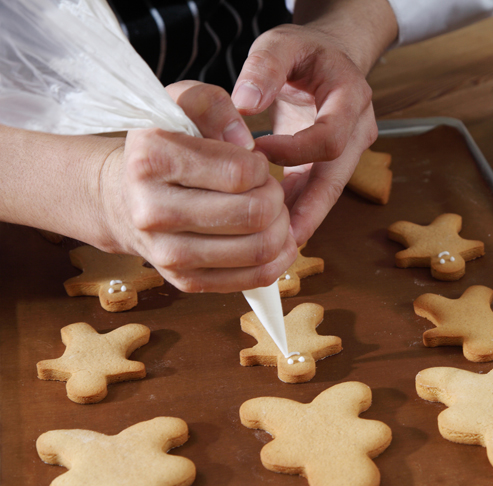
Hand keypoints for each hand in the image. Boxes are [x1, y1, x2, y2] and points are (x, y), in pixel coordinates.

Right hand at [98, 81, 297, 292]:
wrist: (122, 199)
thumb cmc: (163, 147)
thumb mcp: (180, 106)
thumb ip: (215, 107)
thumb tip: (247, 144)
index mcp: (151, 160)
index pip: (240, 172)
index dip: (261, 166)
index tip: (252, 163)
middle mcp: (153, 211)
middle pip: (255, 214)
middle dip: (275, 198)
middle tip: (266, 188)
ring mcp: (168, 254)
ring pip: (260, 249)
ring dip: (281, 228)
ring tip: (269, 212)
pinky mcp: (186, 281)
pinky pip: (255, 278)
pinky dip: (278, 259)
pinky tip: (275, 239)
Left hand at [231, 16, 391, 244]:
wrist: (332, 57)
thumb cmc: (305, 51)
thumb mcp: (282, 43)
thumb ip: (264, 67)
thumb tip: (244, 104)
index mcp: (351, 98)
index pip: (329, 138)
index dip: (295, 150)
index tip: (257, 152)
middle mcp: (358, 129)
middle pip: (337, 179)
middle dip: (311, 211)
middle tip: (283, 240)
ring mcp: (350, 150)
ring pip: (329, 192)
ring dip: (304, 218)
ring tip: (277, 246)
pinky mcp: (335, 164)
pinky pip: (318, 191)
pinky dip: (298, 209)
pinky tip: (276, 230)